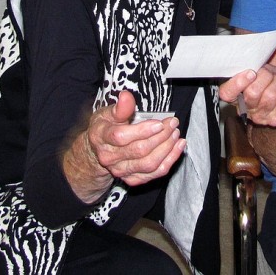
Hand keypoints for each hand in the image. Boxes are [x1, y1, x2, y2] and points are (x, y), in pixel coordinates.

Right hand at [68, 91, 184, 200]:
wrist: (98, 151)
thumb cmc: (106, 128)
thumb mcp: (107, 113)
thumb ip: (120, 107)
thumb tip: (126, 96)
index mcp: (101, 137)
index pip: (121, 137)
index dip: (142, 131)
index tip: (159, 123)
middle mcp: (109, 157)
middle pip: (139, 151)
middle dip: (160, 136)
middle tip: (172, 123)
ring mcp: (120, 171)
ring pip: (149, 164)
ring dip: (167, 149)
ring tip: (176, 134)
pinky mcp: (132, 179)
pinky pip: (154, 173)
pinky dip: (169, 160)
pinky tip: (178, 147)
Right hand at [219, 64, 275, 127]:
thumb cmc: (269, 82)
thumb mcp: (258, 72)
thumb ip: (250, 69)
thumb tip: (250, 64)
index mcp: (236, 97)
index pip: (227, 93)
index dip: (238, 83)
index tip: (251, 72)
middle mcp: (247, 110)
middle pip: (252, 93)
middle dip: (265, 76)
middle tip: (270, 72)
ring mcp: (262, 117)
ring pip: (270, 95)